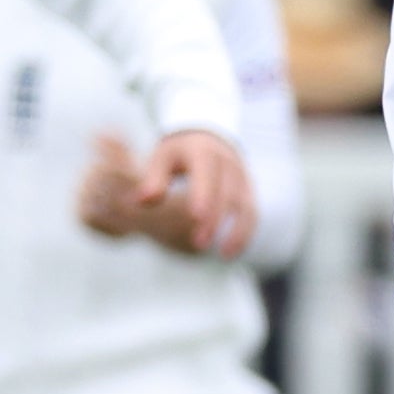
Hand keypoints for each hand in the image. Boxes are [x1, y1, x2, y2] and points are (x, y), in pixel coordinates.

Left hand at [80, 129, 256, 259]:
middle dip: (215, 219)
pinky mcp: (248, 191)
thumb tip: (143, 201)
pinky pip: (251, 213)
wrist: (208, 138)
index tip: (195, 217)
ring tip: (223, 254)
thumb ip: (154, 179)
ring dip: (236, 230)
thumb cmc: (179, 154)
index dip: (204, 194)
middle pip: (227, 193)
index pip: (207, 172)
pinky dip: (245, 233)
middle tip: (199, 243)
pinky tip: (231, 252)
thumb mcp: (163, 158)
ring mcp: (242, 177)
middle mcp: (228, 163)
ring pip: (244, 205)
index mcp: (204, 152)